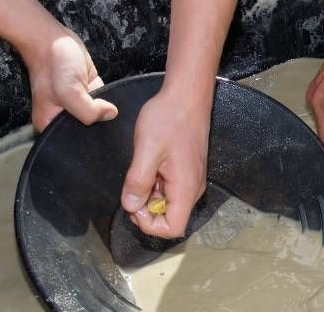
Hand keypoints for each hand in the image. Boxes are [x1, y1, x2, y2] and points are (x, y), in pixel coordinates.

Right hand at [22, 29, 117, 130]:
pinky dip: (109, 98)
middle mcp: (62, 116)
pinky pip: (102, 101)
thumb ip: (89, 110)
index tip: (102, 134)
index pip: (74, 140)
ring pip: (97, 114)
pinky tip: (115, 96)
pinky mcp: (87, 91)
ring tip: (112, 107)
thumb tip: (111, 114)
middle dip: (99, 124)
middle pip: (87, 128)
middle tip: (110, 118)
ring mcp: (75, 104)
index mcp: (50, 124)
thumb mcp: (69, 92)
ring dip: (105, 110)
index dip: (89, 138)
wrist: (53, 39)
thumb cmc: (54, 65)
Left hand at [120, 89, 208, 237]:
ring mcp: (192, 179)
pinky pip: (171, 189)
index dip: (149, 224)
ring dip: (150, 195)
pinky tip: (149, 164)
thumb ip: (138, 181)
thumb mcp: (147, 148)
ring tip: (141, 169)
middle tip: (133, 185)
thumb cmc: (169, 118)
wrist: (187, 95)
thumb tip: (131, 207)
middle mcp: (193, 188)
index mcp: (186, 187)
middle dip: (147, 210)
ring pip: (169, 204)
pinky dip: (156, 184)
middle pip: (171, 218)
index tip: (134, 202)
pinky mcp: (188, 170)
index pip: (173, 228)